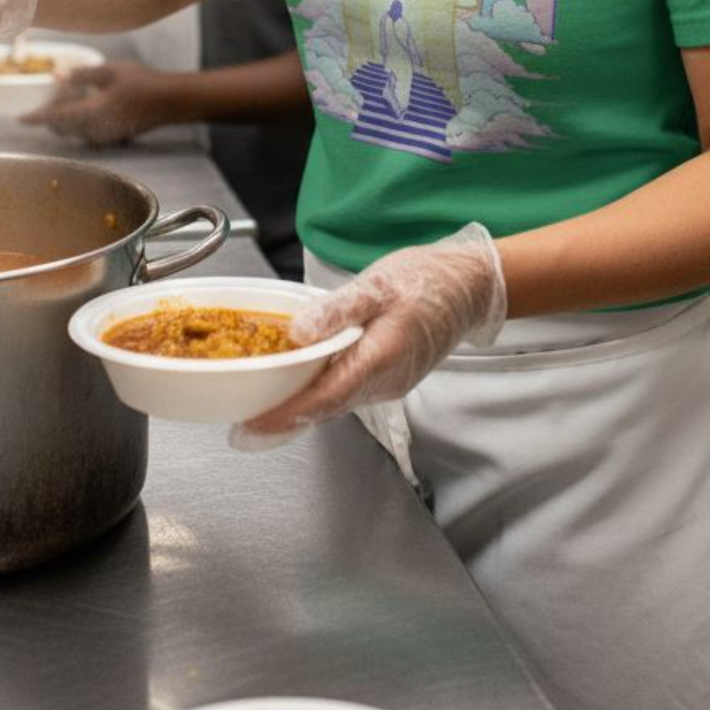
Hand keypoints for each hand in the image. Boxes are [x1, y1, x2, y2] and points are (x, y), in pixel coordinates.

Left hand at [20, 58, 171, 145]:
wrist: (171, 102)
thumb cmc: (143, 82)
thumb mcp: (111, 72)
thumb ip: (81, 75)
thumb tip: (54, 75)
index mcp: (92, 112)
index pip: (55, 118)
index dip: (36, 117)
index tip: (20, 118)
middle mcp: (95, 130)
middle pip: (61, 127)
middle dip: (52, 113)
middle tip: (54, 92)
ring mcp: (104, 136)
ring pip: (73, 131)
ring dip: (65, 117)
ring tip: (73, 94)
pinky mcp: (112, 137)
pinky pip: (86, 132)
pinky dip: (79, 120)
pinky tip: (89, 103)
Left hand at [232, 224, 507, 448]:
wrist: (468, 287)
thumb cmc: (428, 279)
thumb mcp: (378, 282)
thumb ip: (337, 308)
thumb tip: (297, 332)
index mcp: (381, 357)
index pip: (323, 398)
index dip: (282, 417)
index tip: (249, 430)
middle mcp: (383, 381)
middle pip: (324, 408)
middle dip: (281, 422)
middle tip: (240, 430)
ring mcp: (386, 385)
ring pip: (333, 405)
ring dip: (297, 410)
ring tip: (257, 412)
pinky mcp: (386, 379)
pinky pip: (345, 394)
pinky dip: (316, 396)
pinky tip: (297, 387)